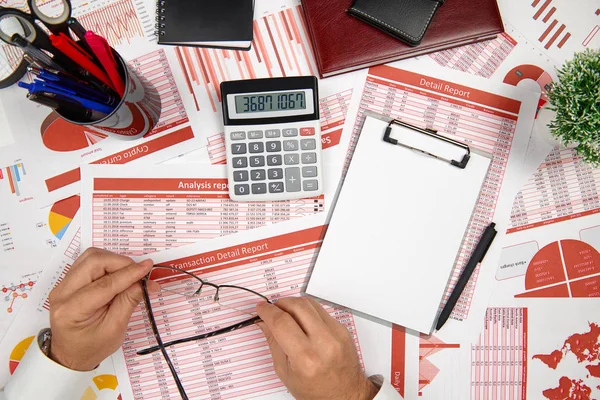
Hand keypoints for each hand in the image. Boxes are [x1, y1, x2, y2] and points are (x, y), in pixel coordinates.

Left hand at [48, 248, 158, 370]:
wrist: (70, 354)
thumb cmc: (92, 347)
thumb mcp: (115, 329)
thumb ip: (129, 301)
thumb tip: (146, 282)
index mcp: (72, 310)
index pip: (104, 284)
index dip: (129, 273)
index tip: (148, 267)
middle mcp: (62, 293)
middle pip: (93, 261)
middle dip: (121, 263)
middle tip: (139, 273)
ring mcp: (62, 285)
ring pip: (90, 257)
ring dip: (114, 261)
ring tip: (128, 275)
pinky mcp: (68, 281)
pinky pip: (88, 262)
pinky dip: (107, 264)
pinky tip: (117, 276)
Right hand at [256, 297, 377, 399]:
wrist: (345, 394)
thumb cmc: (316, 391)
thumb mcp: (285, 372)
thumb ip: (273, 343)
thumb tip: (264, 322)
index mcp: (306, 358)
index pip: (282, 323)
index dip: (267, 311)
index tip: (260, 308)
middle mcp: (324, 343)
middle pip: (297, 306)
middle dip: (280, 303)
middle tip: (272, 310)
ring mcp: (336, 334)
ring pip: (310, 304)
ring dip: (293, 304)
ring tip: (286, 314)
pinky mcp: (343, 329)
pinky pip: (321, 310)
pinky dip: (307, 311)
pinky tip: (302, 320)